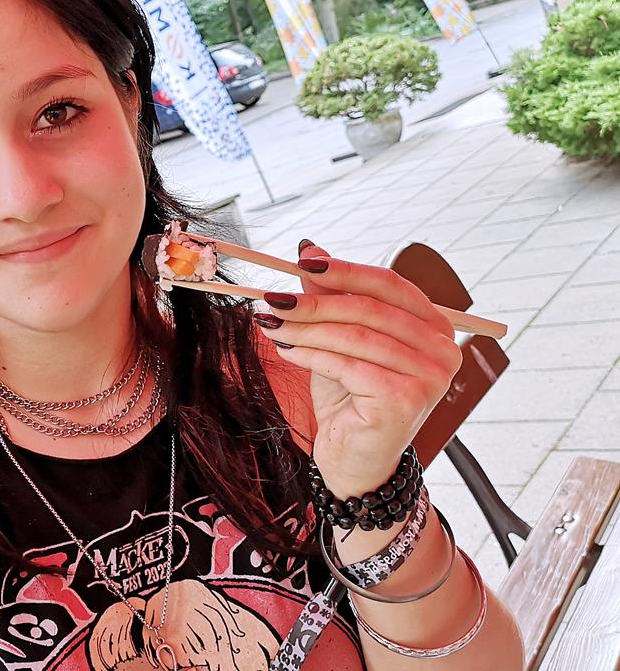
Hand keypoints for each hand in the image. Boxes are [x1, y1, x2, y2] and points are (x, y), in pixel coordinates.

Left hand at [254, 242, 462, 496]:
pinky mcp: (405, 400)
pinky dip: (311, 355)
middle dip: (315, 301)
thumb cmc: (351, 399)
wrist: (355, 460)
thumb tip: (311, 251)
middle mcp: (442, 349)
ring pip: (356, 337)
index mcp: (434, 326)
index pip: (390, 284)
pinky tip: (286, 351)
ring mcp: (429, 377)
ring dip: (306, 328)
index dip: (345, 270)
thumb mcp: (339, 339)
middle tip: (272, 297)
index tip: (302, 262)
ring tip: (271, 324)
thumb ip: (333, 297)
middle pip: (370, 309)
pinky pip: (348, 366)